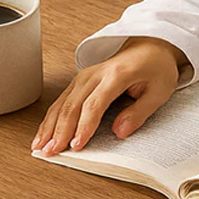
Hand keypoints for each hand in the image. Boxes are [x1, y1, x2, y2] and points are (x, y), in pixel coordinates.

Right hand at [32, 37, 184, 154]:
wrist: (149, 47)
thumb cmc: (155, 69)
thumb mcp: (159, 92)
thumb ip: (139, 113)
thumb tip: (119, 132)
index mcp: (116, 75)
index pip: (94, 104)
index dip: (84, 127)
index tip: (77, 146)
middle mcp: (95, 74)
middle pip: (72, 105)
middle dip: (60, 131)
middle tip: (52, 152)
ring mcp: (84, 77)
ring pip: (62, 103)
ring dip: (49, 127)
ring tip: (40, 147)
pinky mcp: (79, 82)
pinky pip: (61, 101)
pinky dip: (50, 119)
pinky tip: (43, 134)